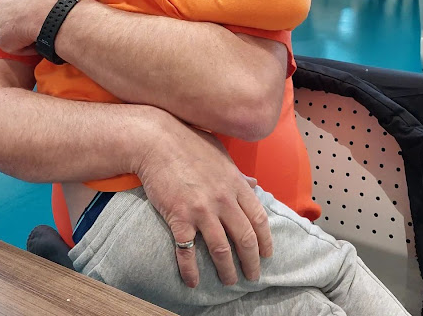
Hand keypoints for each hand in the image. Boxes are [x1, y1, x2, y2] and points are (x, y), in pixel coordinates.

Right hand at [135, 117, 271, 287]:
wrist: (156, 141)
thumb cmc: (188, 141)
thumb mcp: (220, 153)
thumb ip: (237, 172)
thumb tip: (253, 182)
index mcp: (235, 183)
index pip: (258, 218)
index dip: (265, 240)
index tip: (266, 254)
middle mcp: (223, 199)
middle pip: (245, 238)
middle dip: (251, 262)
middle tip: (252, 276)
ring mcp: (201, 210)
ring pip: (221, 249)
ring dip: (227, 270)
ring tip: (229, 281)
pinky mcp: (179, 217)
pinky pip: (187, 251)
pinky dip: (190, 270)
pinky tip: (193, 281)